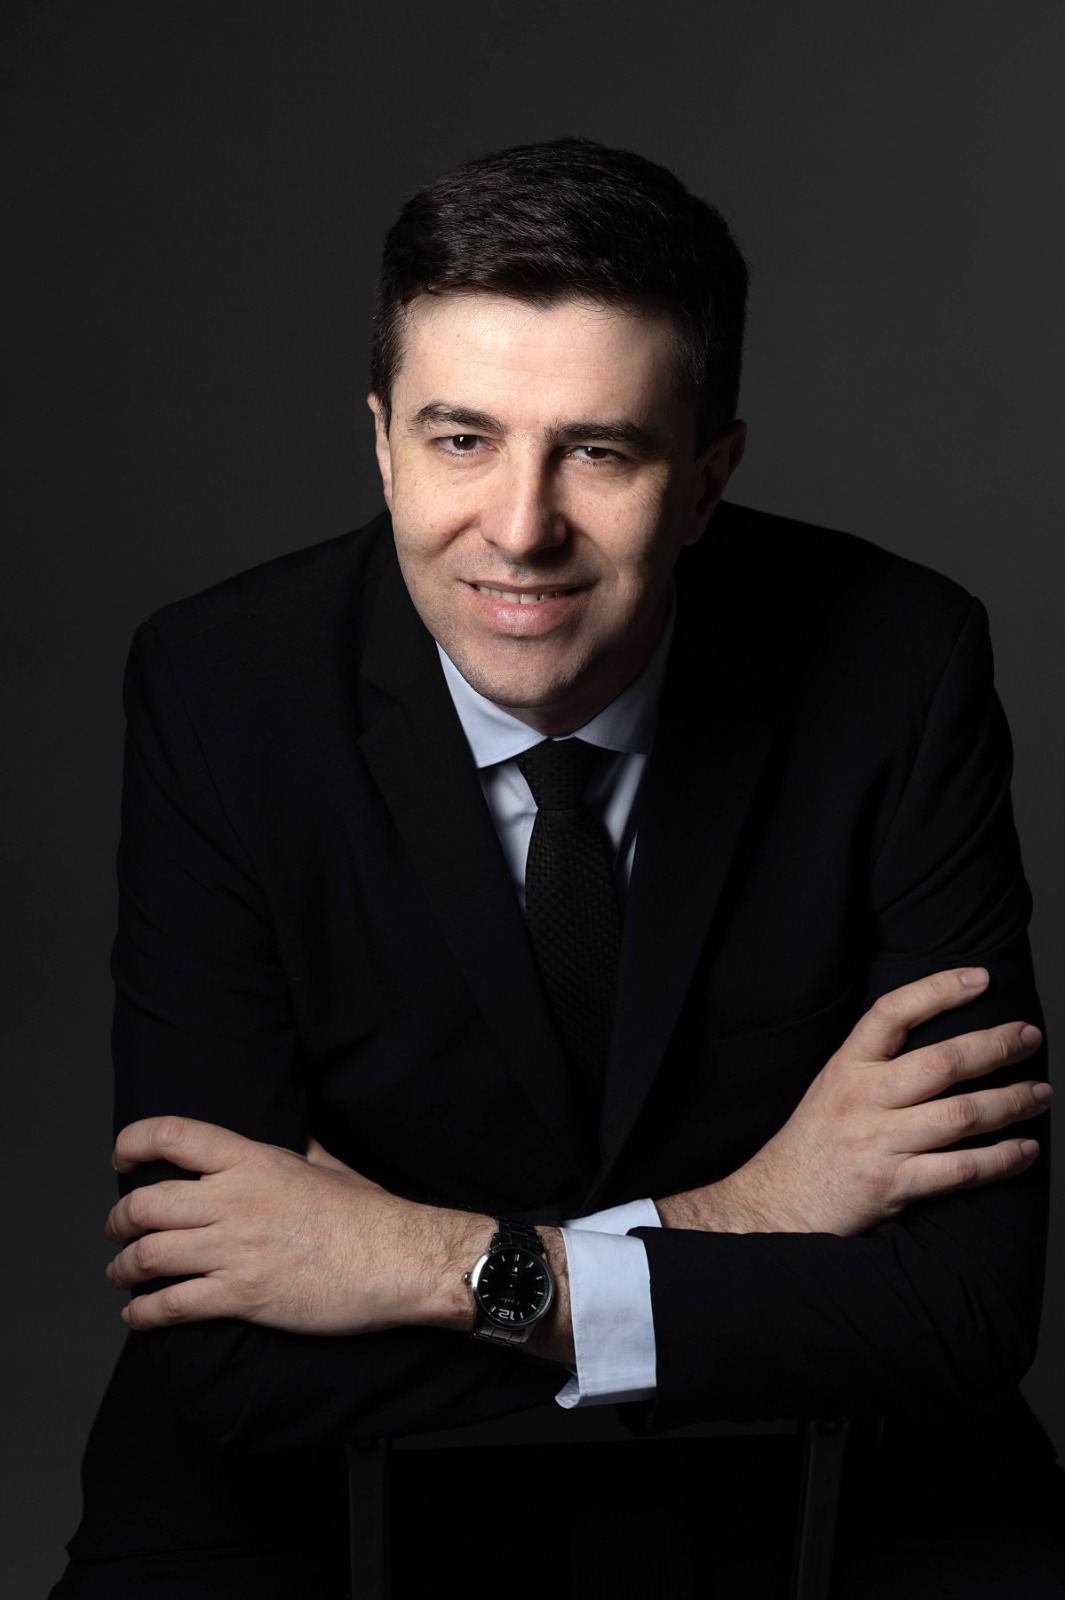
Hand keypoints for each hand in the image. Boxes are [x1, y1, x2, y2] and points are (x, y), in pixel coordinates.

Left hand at [105, 1117, 489, 1333]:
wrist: (399, 1259)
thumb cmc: (370, 1213)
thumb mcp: (328, 1163)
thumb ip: (297, 1148)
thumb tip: (291, 1134)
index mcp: (254, 1161)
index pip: (173, 1136)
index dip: (133, 1142)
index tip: (121, 1157)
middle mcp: (235, 1200)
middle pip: (145, 1204)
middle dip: (119, 1221)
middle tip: (118, 1230)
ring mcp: (235, 1249)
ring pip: (148, 1256)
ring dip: (123, 1268)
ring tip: (120, 1273)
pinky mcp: (242, 1295)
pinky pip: (172, 1305)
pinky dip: (144, 1314)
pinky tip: (138, 1316)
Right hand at [657, 967, 1049, 1236]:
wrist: (776, 1204)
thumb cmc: (812, 1146)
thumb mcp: (830, 1089)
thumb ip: (876, 1067)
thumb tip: (943, 1050)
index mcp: (845, 1067)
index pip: (893, 1013)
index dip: (939, 990)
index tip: (980, 978)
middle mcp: (862, 1098)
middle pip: (942, 1062)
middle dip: (995, 1046)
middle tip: (1029, 1037)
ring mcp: (879, 1142)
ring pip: (960, 1115)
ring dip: (1010, 1102)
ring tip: (1040, 1094)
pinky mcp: (893, 1185)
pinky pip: (960, 1169)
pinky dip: (1001, 1160)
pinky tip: (1025, 1150)